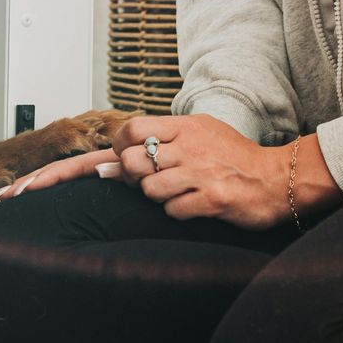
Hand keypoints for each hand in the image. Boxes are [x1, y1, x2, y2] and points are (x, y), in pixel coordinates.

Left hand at [0, 114, 288, 228]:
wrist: (280, 179)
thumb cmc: (234, 160)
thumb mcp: (197, 137)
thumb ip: (157, 144)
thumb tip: (111, 163)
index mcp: (179, 128)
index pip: (124, 133)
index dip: (95, 156)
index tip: (62, 180)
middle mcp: (185, 146)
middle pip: (129, 164)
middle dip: (133, 180)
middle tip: (156, 183)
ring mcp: (198, 171)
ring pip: (148, 191)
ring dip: (161, 199)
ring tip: (187, 194)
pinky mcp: (212, 198)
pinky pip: (174, 212)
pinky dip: (181, 214)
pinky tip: (200, 208)